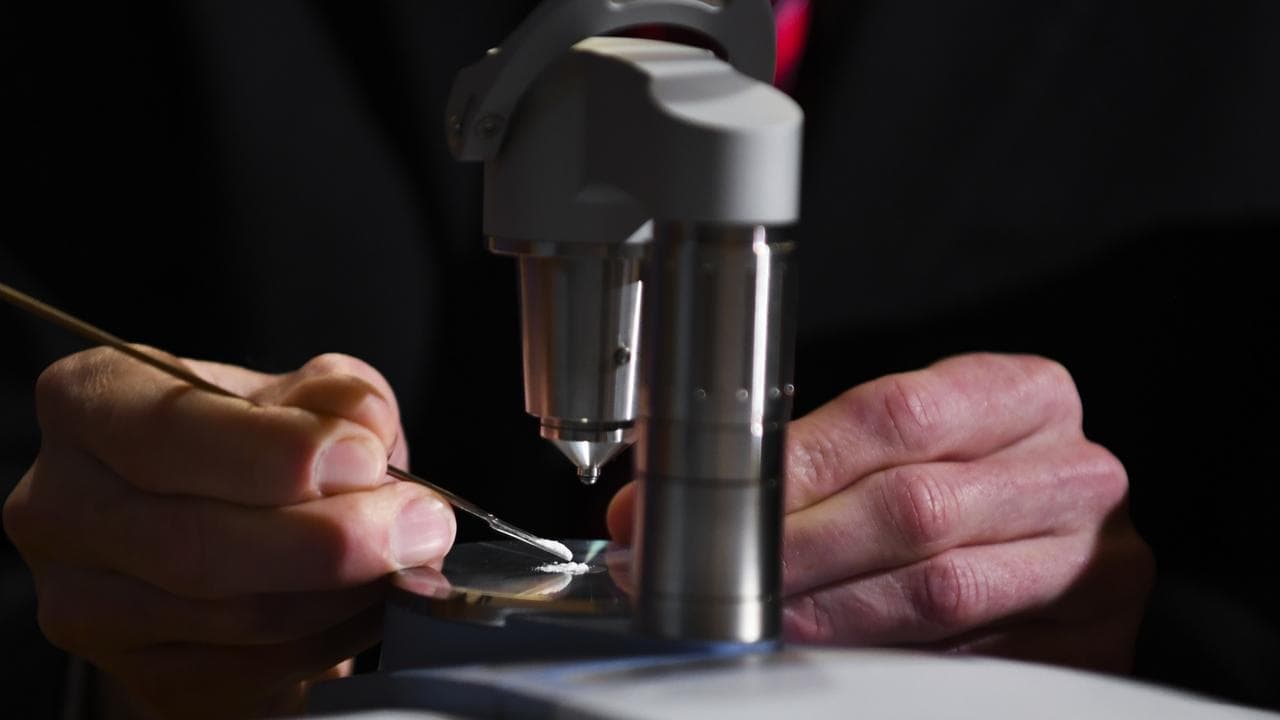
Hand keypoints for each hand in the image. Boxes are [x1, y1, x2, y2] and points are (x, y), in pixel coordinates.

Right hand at [3, 350, 455, 718]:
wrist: (247, 530)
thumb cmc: (264, 448)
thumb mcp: (305, 392)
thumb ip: (335, 396)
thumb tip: (360, 427)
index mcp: (91, 403)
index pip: (167, 431)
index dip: (277, 451)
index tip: (366, 456)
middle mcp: (64, 506)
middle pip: (197, 542)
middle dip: (331, 537)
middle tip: (421, 522)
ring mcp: (89, 604)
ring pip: (233, 614)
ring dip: (346, 590)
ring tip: (409, 554)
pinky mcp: (143, 675)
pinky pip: (254, 668)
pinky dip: (335, 634)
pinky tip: (372, 599)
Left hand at [609, 353, 1150, 671]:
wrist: (1060, 530)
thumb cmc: (970, 473)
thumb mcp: (914, 438)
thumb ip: (811, 459)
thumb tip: (658, 506)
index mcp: (1028, 395)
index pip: (898, 414)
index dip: (798, 462)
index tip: (721, 499)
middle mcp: (1074, 473)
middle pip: (916, 506)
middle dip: (797, 546)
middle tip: (717, 572)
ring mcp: (1092, 562)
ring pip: (941, 590)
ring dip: (828, 610)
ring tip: (758, 615)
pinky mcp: (1088, 642)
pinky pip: (972, 659)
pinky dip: (885, 658)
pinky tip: (827, 653)